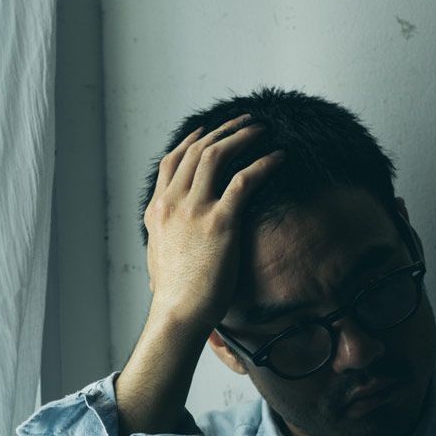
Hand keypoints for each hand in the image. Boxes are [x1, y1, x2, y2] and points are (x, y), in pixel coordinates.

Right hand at [141, 114, 283, 327]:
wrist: (178, 313)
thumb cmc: (173, 295)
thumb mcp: (157, 257)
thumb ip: (162, 237)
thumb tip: (164, 238)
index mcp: (157, 211)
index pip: (172, 162)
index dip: (192, 141)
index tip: (209, 131)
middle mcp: (172, 204)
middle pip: (196, 151)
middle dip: (223, 131)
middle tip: (245, 122)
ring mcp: (194, 211)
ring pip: (217, 155)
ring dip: (241, 137)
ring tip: (261, 130)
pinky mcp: (220, 222)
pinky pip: (245, 180)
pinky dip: (263, 163)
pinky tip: (278, 158)